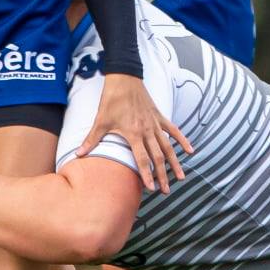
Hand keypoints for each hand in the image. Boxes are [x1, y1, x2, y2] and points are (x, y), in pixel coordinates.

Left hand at [76, 74, 190, 193]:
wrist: (124, 78)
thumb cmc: (112, 99)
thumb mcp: (100, 120)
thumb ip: (91, 139)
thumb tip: (78, 154)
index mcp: (133, 134)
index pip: (142, 159)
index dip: (147, 175)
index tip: (151, 189)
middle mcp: (147, 131)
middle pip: (158, 157)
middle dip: (163, 175)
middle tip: (166, 190)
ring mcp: (155, 123)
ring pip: (168, 147)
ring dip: (175, 163)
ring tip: (181, 177)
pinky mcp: (159, 116)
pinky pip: (173, 130)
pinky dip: (182, 140)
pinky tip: (190, 150)